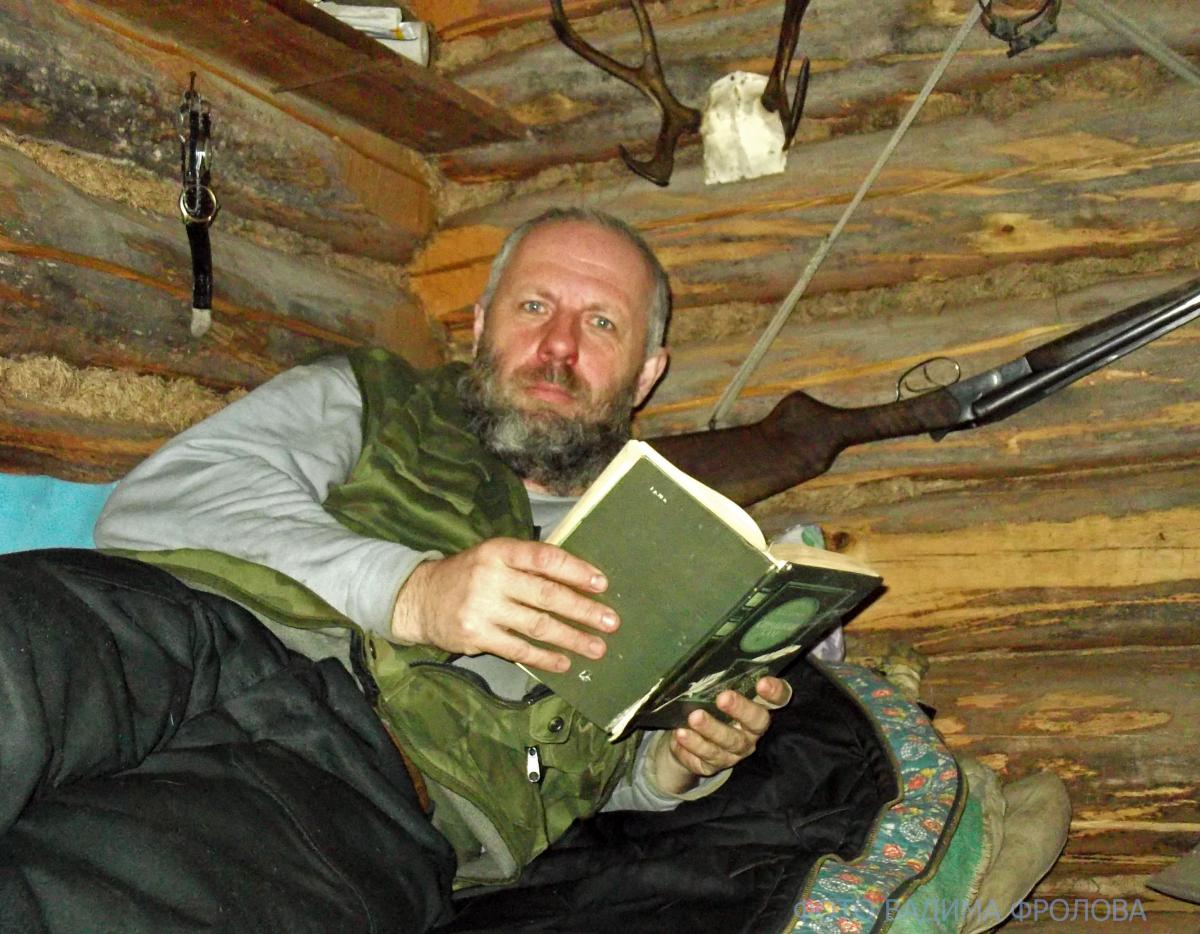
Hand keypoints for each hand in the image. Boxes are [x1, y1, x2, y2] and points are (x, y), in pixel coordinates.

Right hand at [390, 537, 618, 671]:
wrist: (420, 599)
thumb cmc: (468, 575)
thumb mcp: (493, 557)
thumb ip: (528, 565)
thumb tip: (578, 578)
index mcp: (499, 551)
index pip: (545, 558)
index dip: (576, 570)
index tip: (601, 584)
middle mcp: (491, 577)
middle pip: (546, 595)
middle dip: (583, 610)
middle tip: (610, 622)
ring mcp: (482, 608)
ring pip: (537, 625)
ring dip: (572, 638)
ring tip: (597, 648)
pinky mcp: (476, 636)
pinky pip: (519, 649)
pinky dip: (545, 657)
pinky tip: (565, 662)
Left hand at [652, 676, 791, 795]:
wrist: (684, 741)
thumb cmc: (706, 707)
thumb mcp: (713, 692)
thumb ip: (719, 680)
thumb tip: (711, 657)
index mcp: (757, 709)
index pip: (778, 700)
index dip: (775, 692)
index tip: (762, 682)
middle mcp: (751, 732)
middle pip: (756, 722)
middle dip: (741, 709)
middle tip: (723, 697)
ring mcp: (735, 752)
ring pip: (729, 742)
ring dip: (712, 728)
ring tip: (694, 717)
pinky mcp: (714, 765)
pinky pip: (706, 756)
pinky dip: (693, 744)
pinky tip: (682, 734)